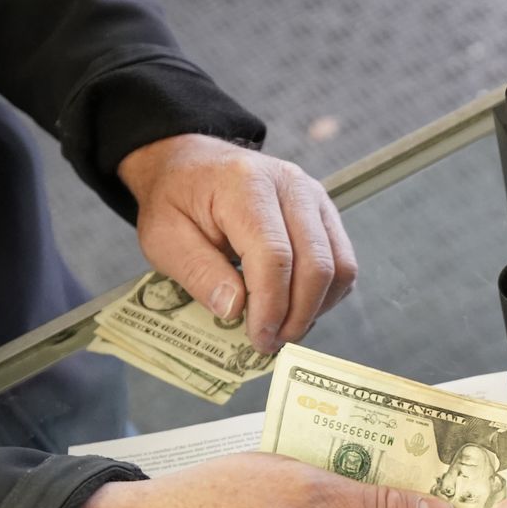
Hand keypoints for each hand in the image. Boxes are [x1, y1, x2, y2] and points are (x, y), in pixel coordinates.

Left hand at [119, 134, 356, 353]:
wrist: (190, 165)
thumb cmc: (175, 200)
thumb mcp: (163, 237)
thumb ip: (198, 272)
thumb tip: (235, 311)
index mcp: (246, 185)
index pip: (274, 255)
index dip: (271, 306)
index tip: (258, 338)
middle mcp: (290, 185)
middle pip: (316, 264)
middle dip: (297, 314)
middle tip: (271, 342)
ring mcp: (314, 197)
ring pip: (339, 266)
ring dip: (315, 308)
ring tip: (283, 329)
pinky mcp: (325, 213)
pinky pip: (343, 262)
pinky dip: (326, 295)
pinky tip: (296, 307)